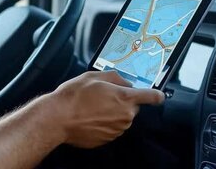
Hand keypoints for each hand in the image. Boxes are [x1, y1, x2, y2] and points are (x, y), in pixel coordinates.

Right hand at [41, 70, 164, 148]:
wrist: (58, 118)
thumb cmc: (73, 97)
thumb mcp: (93, 76)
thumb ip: (114, 76)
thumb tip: (125, 81)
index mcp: (124, 98)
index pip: (152, 97)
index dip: (156, 94)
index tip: (157, 94)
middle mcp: (124, 116)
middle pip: (132, 107)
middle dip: (122, 102)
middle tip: (103, 96)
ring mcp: (117, 130)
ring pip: (121, 118)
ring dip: (111, 113)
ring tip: (91, 107)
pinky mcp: (107, 139)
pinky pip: (111, 128)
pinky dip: (103, 123)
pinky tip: (89, 117)